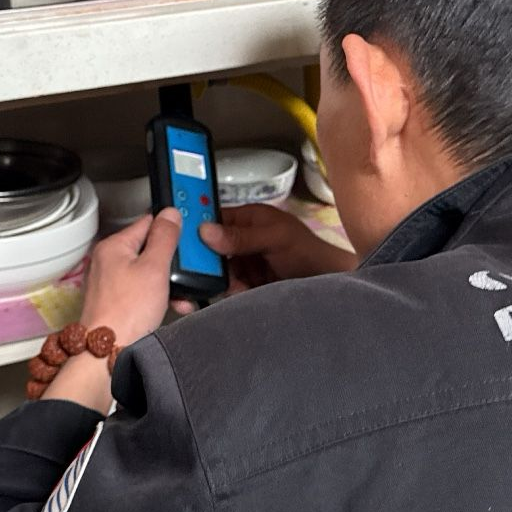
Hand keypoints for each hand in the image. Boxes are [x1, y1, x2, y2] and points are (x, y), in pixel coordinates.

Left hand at [45, 209, 181, 413]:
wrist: (107, 351)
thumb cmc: (126, 312)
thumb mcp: (154, 268)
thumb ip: (165, 238)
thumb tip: (170, 214)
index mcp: (114, 246)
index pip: (148, 223)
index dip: (171, 230)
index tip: (187, 240)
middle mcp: (108, 261)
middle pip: (149, 249)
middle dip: (172, 264)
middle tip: (185, 275)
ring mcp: (111, 282)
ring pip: (148, 273)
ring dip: (168, 284)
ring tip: (180, 297)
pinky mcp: (116, 302)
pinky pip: (142, 291)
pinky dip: (157, 297)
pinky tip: (170, 307)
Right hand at [195, 205, 356, 299]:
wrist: (329, 286)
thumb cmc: (308, 252)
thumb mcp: (275, 238)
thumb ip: (242, 236)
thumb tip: (207, 231)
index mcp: (249, 219)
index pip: (214, 218)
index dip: (197, 227)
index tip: (181, 240)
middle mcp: (242, 240)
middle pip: (211, 247)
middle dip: (206, 260)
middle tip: (201, 270)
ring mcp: (244, 263)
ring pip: (217, 270)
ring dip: (219, 279)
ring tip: (231, 284)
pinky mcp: (247, 284)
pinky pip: (228, 287)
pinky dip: (228, 292)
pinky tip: (237, 293)